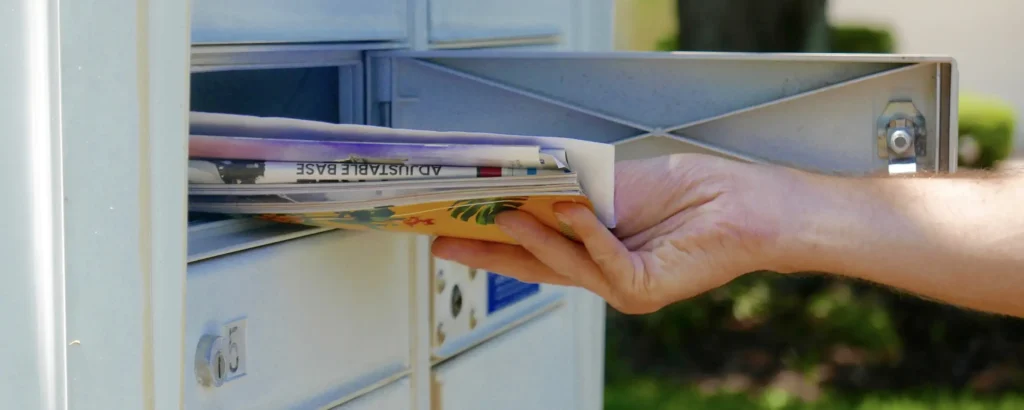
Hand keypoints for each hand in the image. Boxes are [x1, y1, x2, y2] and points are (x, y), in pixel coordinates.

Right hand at [431, 153, 814, 313]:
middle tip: (445, 240)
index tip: (452, 228)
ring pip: (566, 264)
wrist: (743, 203)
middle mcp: (603, 273)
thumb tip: (520, 182)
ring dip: (533, 236)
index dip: (490, 241)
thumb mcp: (612, 184)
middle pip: (534, 266)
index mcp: (593, 248)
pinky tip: (573, 210)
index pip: (531, 248)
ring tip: (504, 212)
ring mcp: (622, 285)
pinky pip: (605, 262)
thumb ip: (568, 192)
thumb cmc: (687, 190)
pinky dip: (587, 234)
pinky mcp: (644, 288)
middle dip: (487, 253)